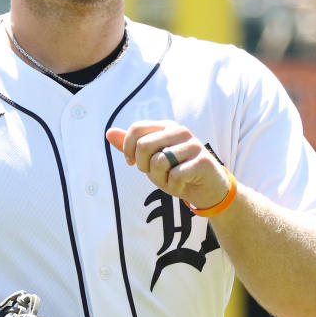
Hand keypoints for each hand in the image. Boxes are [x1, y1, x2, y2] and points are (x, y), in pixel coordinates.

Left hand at [106, 121, 231, 210]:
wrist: (207, 190)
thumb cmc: (177, 172)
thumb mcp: (150, 160)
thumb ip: (130, 146)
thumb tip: (109, 132)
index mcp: (166, 127)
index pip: (137, 129)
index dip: (128, 149)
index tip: (133, 163)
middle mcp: (180, 131)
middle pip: (144, 145)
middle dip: (144, 166)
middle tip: (155, 174)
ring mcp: (193, 145)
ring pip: (159, 162)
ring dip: (161, 179)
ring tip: (172, 179)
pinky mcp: (203, 161)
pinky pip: (175, 175)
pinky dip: (174, 186)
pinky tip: (183, 184)